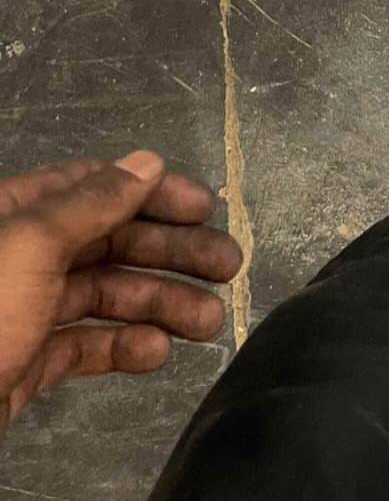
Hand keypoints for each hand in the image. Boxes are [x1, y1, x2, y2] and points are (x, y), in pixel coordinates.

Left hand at [0, 149, 242, 431]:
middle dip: (171, 251)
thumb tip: (148, 162)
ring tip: (209, 323)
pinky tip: (158, 353)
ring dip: (161, 303)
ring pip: (104, 296)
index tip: (207, 208)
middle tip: (229, 267)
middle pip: (109, 240)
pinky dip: (125, 347)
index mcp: (15, 214)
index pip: (96, 187)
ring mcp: (20, 313)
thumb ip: (93, 201)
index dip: (154, 192)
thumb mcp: (32, 243)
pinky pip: (83, 346)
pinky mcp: (22, 365)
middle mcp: (19, 256)